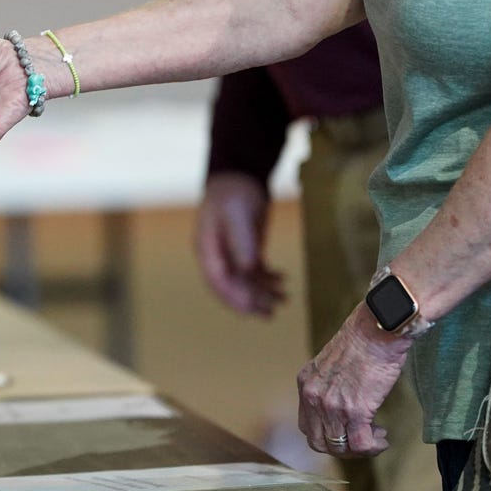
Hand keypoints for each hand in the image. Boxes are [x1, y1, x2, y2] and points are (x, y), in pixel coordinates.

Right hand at [194, 172, 285, 315]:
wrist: (239, 176)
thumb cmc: (233, 193)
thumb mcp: (237, 215)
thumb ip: (242, 241)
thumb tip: (249, 269)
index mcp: (207, 249)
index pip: (217, 281)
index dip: (233, 298)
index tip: (251, 309)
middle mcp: (216, 256)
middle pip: (231, 286)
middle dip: (250, 301)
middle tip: (270, 314)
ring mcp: (230, 254)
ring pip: (245, 281)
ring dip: (263, 292)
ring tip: (283, 300)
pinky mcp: (244, 250)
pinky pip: (254, 271)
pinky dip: (268, 279)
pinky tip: (282, 281)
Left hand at [297, 305, 410, 457]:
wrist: (378, 329)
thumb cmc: (363, 340)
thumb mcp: (332, 363)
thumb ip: (329, 384)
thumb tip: (342, 401)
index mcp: (306, 385)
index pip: (307, 426)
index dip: (327, 435)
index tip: (346, 430)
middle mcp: (313, 397)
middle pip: (318, 442)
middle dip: (341, 448)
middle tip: (361, 438)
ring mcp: (332, 406)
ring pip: (338, 447)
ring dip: (359, 448)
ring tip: (376, 436)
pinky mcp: (355, 410)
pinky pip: (360, 445)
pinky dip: (373, 447)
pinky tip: (382, 437)